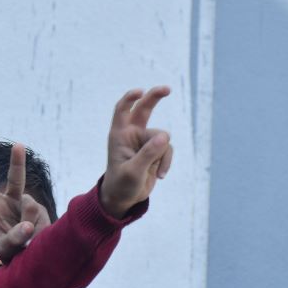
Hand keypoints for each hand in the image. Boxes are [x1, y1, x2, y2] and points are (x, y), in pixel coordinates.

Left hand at [0, 144, 50, 262]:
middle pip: (15, 178)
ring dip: (28, 226)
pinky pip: (42, 220)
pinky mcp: (44, 213)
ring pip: (29, 208)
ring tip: (26, 243)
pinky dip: (39, 232)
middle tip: (18, 145)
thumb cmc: (12, 255)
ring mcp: (30, 206)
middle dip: (17, 161)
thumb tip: (28, 225)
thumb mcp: (5, 250)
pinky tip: (38, 240)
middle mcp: (13, 201)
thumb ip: (13, 239)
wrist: (32, 260)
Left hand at [100, 86, 172, 217]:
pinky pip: (168, 149)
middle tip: (167, 89)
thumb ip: (148, 154)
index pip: (122, 110)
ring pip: (163, 138)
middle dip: (155, 97)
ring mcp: (144, 141)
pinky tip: (159, 176)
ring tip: (154, 173)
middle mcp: (132, 134)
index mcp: (119, 135)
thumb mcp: (133, 172)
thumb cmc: (121, 184)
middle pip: (144, 109)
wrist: (124, 198)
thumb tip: (165, 138)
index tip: (140, 92)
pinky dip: (166, 162)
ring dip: (162, 156)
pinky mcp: (155, 150)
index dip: (130, 98)